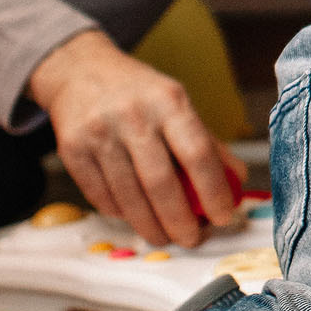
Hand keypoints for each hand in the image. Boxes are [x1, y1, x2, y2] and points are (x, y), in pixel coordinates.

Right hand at [26, 29, 241, 246]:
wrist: (79, 70)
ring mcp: (99, 132)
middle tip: (192, 239)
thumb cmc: (138, 93)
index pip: (197, 153)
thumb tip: (238, 179)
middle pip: (160, 182)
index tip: (223, 216)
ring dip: (149, 226)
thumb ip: (207, 141)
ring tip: (164, 237)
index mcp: (168, 101)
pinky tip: (134, 218)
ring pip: (128, 196)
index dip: (214, 191)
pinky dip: (121, 214)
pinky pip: (101, 196)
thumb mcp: (175, 103)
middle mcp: (133, 115)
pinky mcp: (72, 150)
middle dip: (179, 221)